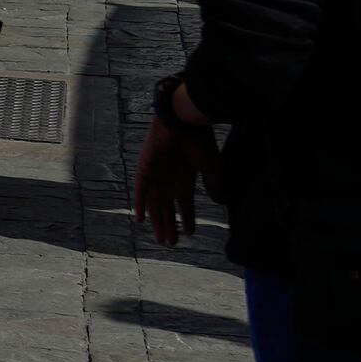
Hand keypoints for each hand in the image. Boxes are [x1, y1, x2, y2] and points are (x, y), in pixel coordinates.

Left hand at [131, 115, 218, 245]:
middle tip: (170, 242)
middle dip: (168, 223)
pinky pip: (140, 188)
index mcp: (185, 174)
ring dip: (157, 220)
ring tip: (161, 238)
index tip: (189, 233)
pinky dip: (140, 203)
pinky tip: (141, 220)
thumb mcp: (211, 165)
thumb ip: (214, 184)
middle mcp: (169, 175)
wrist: (185, 119)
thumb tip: (220, 202)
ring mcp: (156, 171)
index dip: (186, 217)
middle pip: (166, 205)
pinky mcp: (145, 166)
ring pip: (154, 201)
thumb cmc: (200, 139)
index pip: (184, 201)